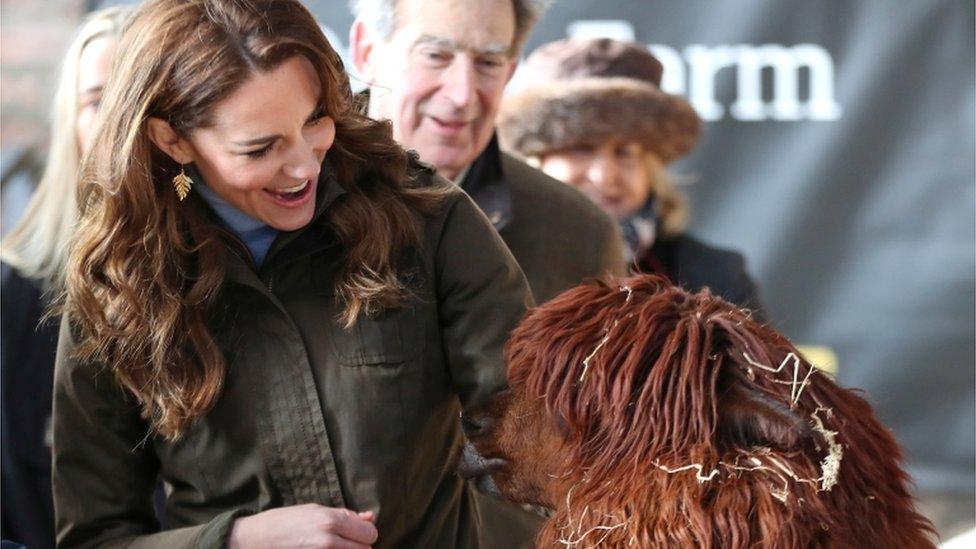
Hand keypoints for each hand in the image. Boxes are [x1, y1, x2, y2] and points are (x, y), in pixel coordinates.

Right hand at [227, 504, 377, 548]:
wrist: (255, 540)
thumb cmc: (284, 521)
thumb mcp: (314, 510)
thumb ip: (345, 515)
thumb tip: (370, 517)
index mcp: (330, 520)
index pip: (370, 533)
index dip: (365, 533)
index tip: (356, 532)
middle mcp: (329, 539)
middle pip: (366, 548)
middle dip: (359, 544)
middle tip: (344, 540)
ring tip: (332, 545)